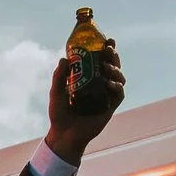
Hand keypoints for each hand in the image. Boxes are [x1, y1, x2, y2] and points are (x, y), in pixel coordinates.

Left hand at [44, 43, 125, 165]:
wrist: (63, 135)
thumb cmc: (59, 114)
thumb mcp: (56, 92)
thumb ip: (59, 77)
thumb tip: (63, 58)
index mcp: (89, 78)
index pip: (100, 60)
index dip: (106, 49)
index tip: (107, 39)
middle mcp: (100, 84)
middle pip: (113, 65)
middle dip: (113, 55)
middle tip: (108, 49)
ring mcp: (106, 95)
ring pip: (119, 77)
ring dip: (115, 68)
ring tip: (106, 66)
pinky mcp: (110, 107)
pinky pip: (119, 94)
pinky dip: (116, 86)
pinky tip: (108, 83)